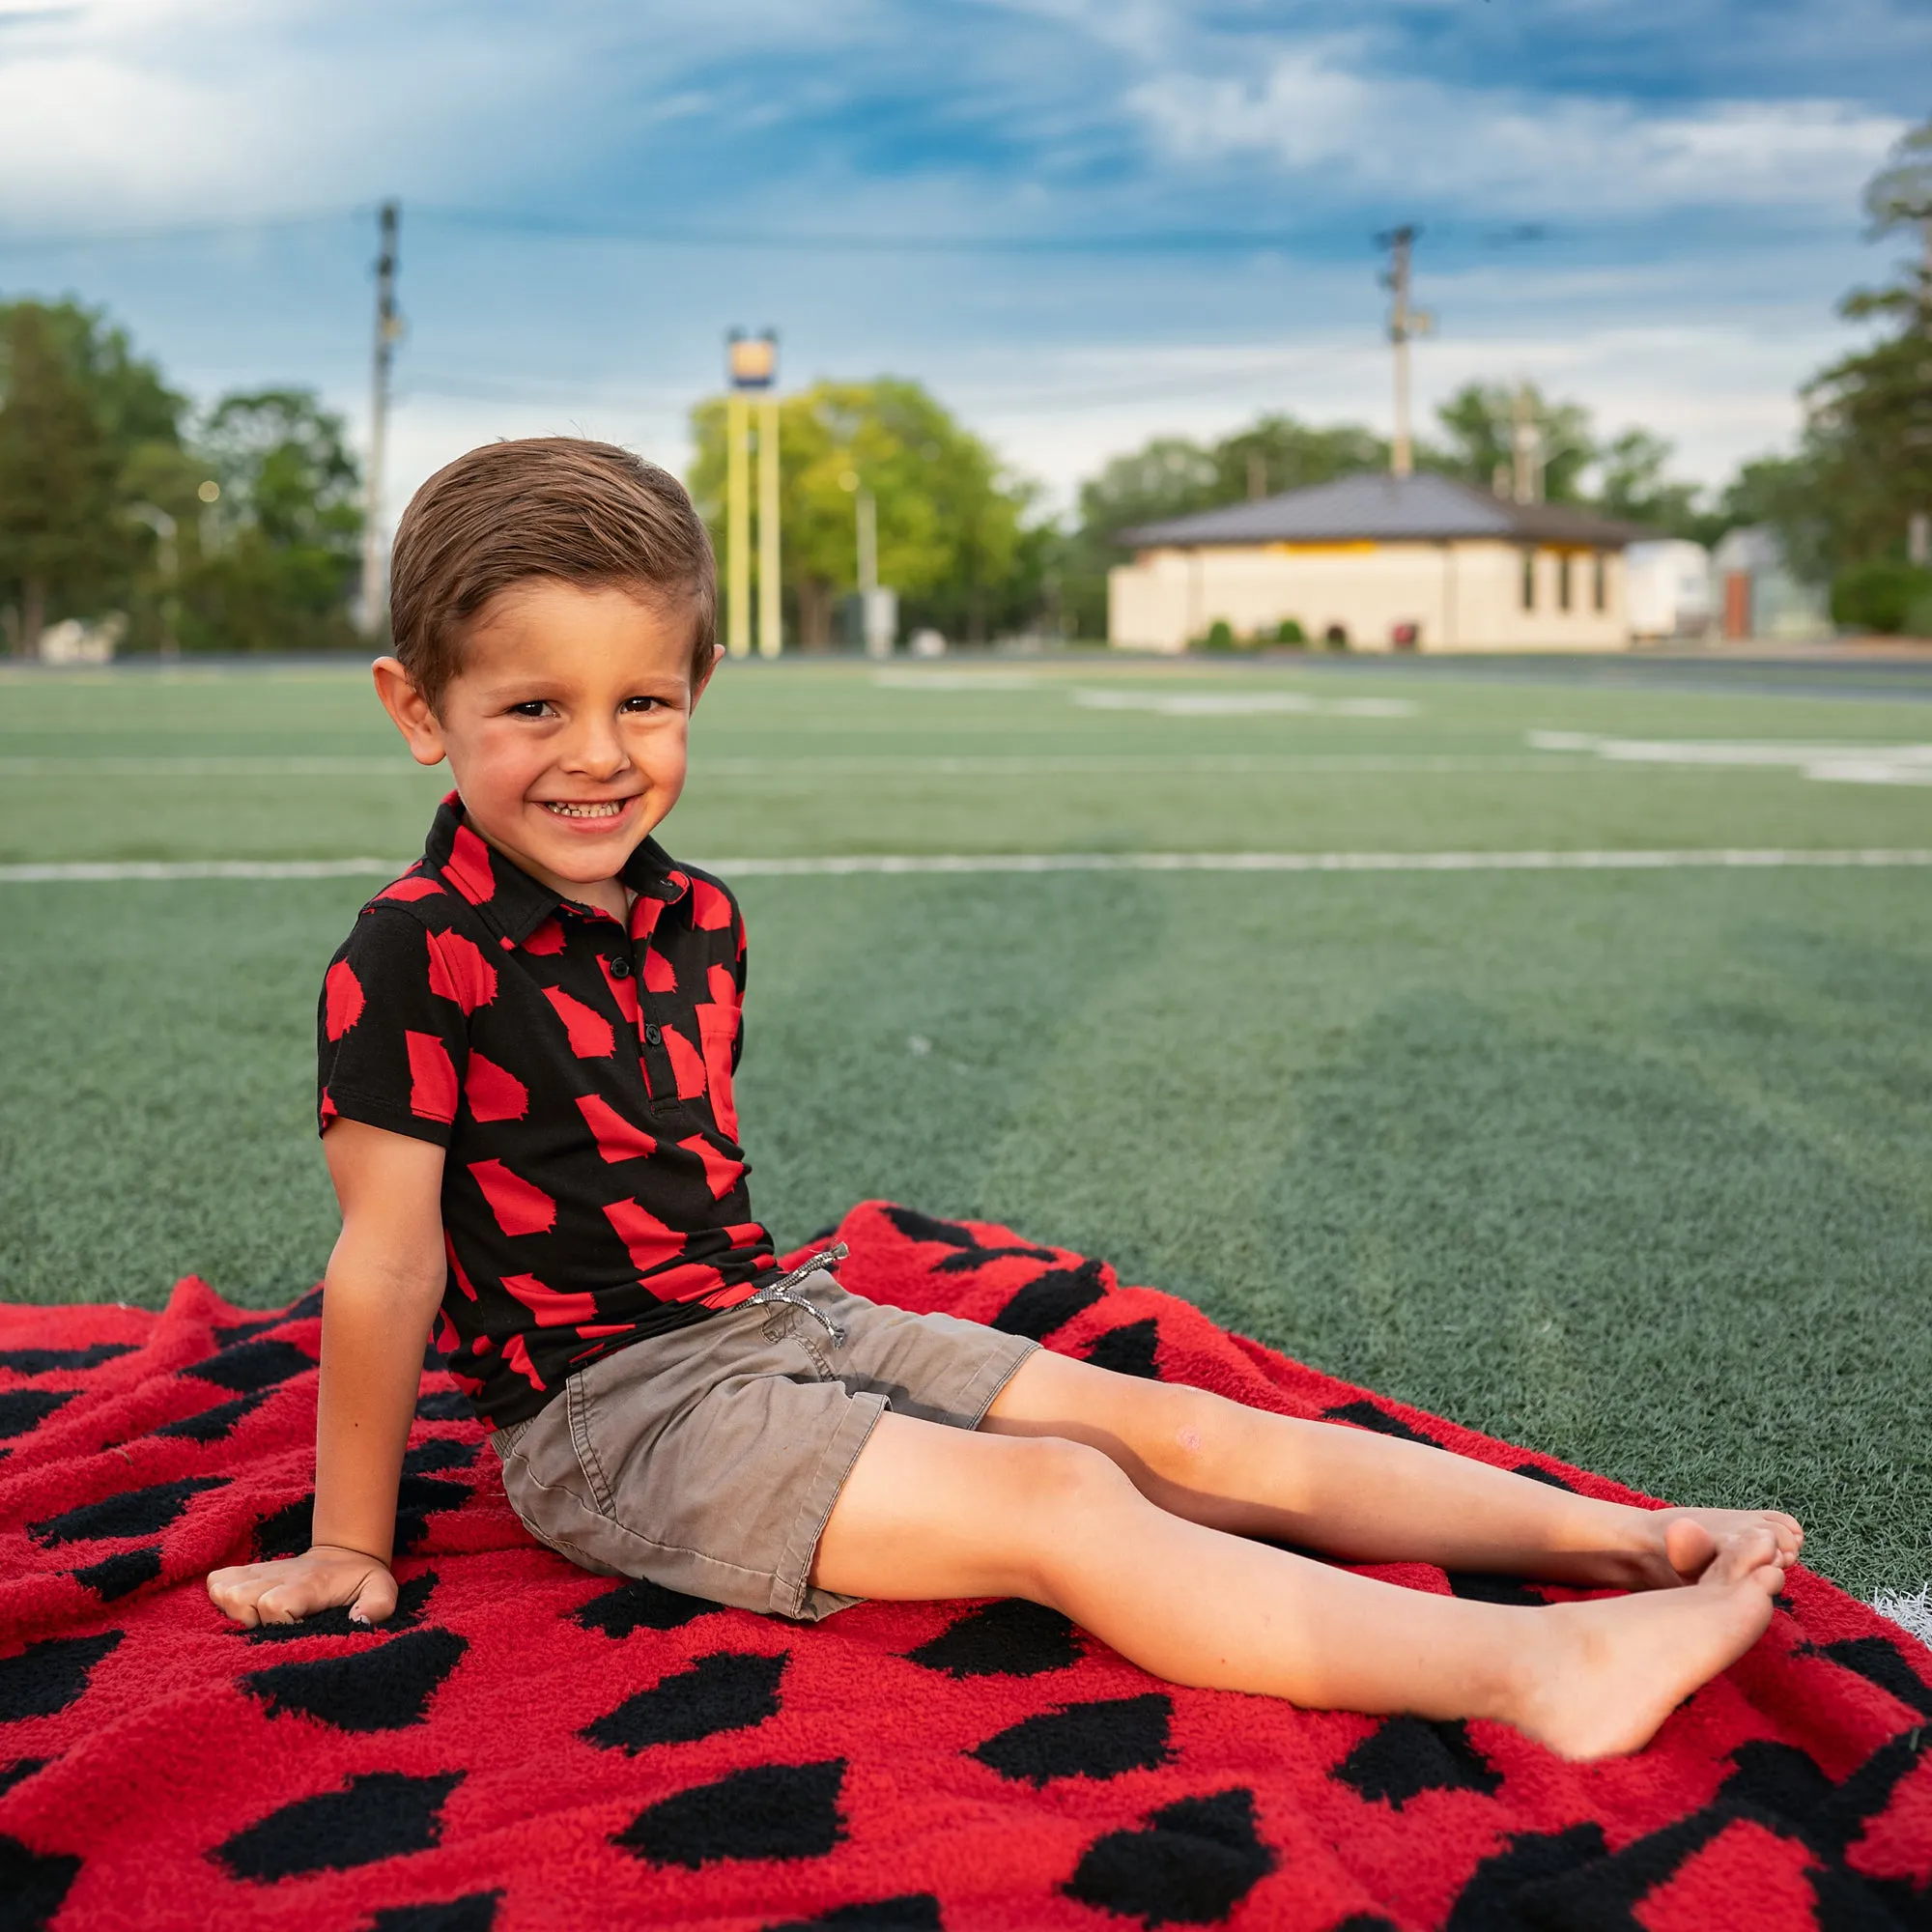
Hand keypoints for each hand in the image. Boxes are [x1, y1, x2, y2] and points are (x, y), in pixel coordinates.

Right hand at [206, 1543, 396, 1626]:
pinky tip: (241, 1608)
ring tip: (255, 1619)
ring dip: (233, 1610)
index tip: (298, 1631)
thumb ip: (377, 1605)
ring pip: (223, 1589)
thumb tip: (359, 1622)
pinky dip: (220, 1596)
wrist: (345, 1554)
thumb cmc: (359, 1579)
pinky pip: (216, 1581)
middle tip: (271, 1628)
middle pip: (239, 1598)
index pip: (275, 1604)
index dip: (280, 1625)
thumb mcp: (381, 1589)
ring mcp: (261, 1573)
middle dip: (250, 1621)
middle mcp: (279, 1576)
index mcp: (308, 1584)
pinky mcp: (248, 1574)